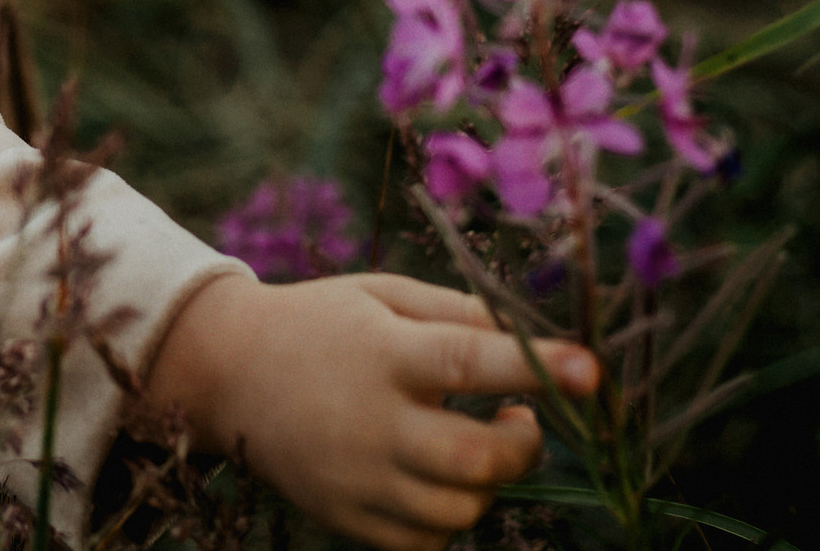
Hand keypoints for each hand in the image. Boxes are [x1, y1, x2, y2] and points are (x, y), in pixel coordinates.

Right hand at [146, 272, 595, 549]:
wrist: (228, 373)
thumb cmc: (319, 323)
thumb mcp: (382, 294)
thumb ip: (457, 314)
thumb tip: (529, 339)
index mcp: (384, 353)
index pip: (473, 362)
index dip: (538, 368)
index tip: (592, 371)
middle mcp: (372, 421)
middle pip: (478, 458)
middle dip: (525, 443)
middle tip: (520, 417)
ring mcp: (357, 478)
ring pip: (461, 510)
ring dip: (488, 481)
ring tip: (473, 443)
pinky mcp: (346, 517)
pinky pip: (425, 542)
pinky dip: (448, 518)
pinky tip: (436, 478)